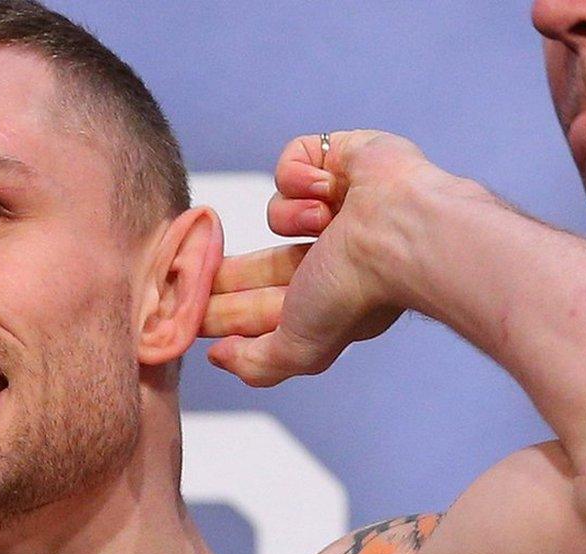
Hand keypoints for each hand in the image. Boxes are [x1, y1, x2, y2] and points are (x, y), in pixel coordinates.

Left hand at [203, 130, 440, 385]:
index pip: (258, 306)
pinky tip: (330, 188)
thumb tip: (218, 357)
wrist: (402, 230)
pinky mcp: (340, 158)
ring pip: (275, 211)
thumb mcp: (299, 347)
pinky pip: (293, 162)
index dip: (221, 310)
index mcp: (329, 298)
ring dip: (288, 217)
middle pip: (258, 265)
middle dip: (226, 273)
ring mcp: (339, 205)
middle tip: (190, 273)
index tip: (184, 313)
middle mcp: (335, 254)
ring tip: (325, 223)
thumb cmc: (358, 291)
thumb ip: (258, 363)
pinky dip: (302, 176)